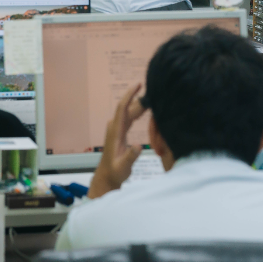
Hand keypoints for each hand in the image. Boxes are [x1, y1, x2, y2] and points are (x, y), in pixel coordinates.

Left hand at [88, 84, 145, 198]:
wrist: (107, 176)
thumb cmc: (115, 172)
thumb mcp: (123, 167)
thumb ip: (130, 156)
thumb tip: (138, 146)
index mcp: (116, 131)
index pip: (122, 109)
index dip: (129, 96)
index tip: (138, 85)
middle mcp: (115, 126)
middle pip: (128, 108)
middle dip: (139, 98)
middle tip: (155, 91)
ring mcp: (117, 128)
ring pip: (129, 112)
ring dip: (139, 104)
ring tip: (153, 97)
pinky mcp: (120, 131)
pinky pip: (129, 117)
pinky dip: (137, 111)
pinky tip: (145, 109)